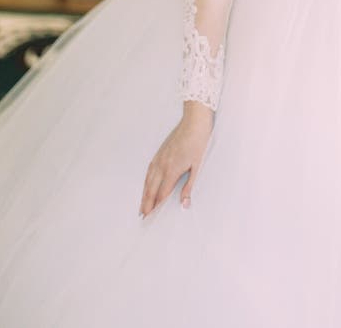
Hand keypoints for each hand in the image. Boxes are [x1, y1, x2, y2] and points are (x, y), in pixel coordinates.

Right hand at [139, 102, 213, 217]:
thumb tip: (184, 204)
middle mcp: (162, 165)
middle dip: (146, 204)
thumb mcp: (197, 166)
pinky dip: (146, 182)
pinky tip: (146, 186)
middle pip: (151, 189)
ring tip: (142, 207)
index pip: (161, 194)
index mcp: (172, 170)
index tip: (152, 218)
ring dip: (144, 194)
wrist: (194, 122)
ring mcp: (159, 158)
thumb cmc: (198, 143)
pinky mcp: (159, 153)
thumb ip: (189, 186)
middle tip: (143, 217)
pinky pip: (149, 171)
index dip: (156, 207)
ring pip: (148, 180)